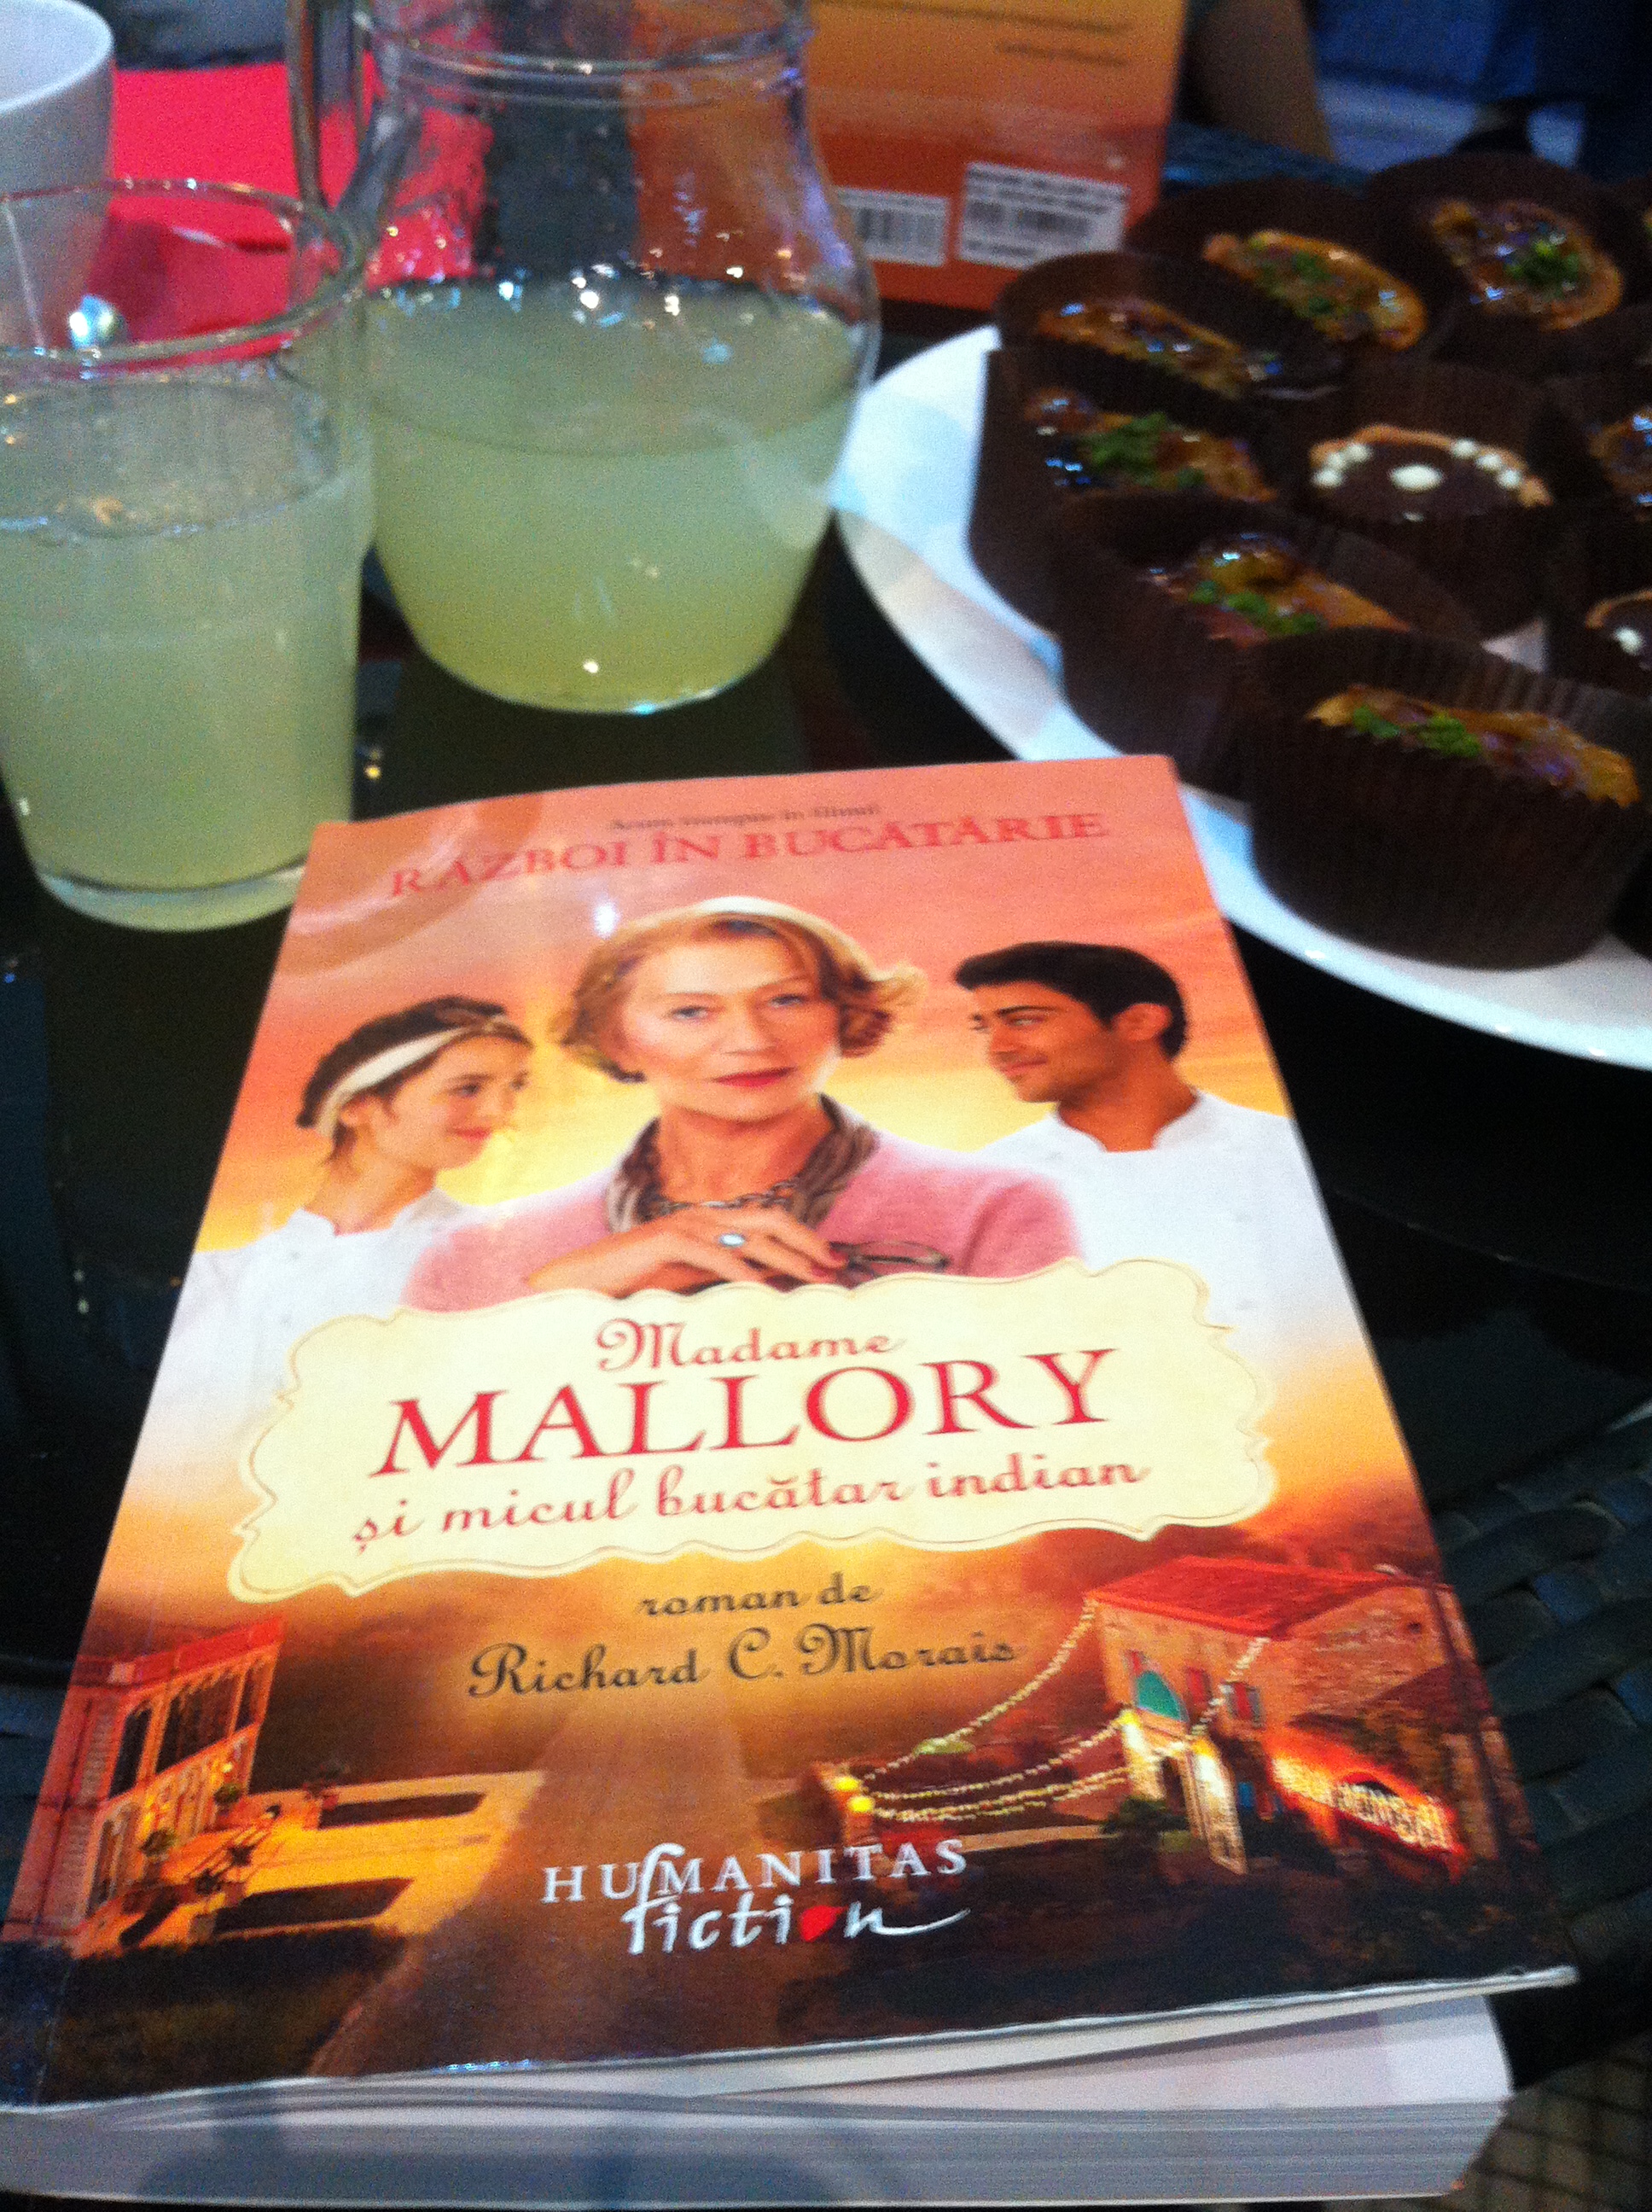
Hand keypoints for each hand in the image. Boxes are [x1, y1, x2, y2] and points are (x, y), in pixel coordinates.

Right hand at [526, 1206, 842, 1296]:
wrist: (581, 1283)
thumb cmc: (637, 1287)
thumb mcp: (696, 1282)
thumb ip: (733, 1275)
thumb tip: (778, 1278)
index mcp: (713, 1225)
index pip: (771, 1223)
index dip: (806, 1239)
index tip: (836, 1263)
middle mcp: (704, 1218)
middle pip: (770, 1220)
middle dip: (807, 1241)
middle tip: (836, 1266)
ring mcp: (684, 1225)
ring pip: (749, 1236)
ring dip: (786, 1258)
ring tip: (813, 1279)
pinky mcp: (664, 1240)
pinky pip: (712, 1254)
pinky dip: (740, 1270)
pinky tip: (760, 1288)